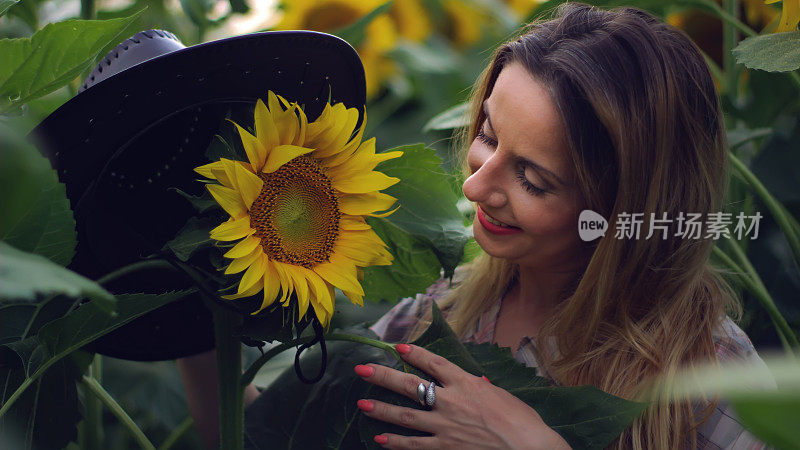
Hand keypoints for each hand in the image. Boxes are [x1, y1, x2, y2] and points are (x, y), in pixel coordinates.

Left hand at [353, 344, 570, 449]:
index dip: (414, 354)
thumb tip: (477, 381)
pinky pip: (414, 445)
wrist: (528, 448)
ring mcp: (445, 426)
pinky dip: (395, 443)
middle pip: (410, 385)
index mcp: (466, 383)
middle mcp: (451, 401)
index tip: (397, 347)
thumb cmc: (522, 421)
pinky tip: (380, 440)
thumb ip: (484, 388)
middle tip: (362, 369)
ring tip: (362, 404)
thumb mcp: (503, 396)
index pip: (434, 363)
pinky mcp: (445, 448)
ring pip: (405, 415)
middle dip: (383, 376)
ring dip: (381, 409)